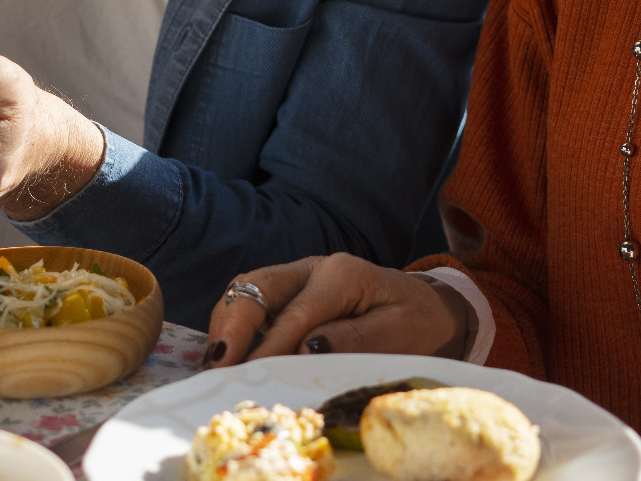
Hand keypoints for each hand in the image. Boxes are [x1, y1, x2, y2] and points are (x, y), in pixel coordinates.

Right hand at [202, 253, 469, 368]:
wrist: (424, 306)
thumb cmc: (415, 321)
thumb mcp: (399, 333)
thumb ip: (354, 339)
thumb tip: (305, 348)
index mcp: (341, 274)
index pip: (297, 311)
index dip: (270, 344)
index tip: (248, 373)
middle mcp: (312, 267)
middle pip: (258, 285)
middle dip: (232, 323)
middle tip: (218, 364)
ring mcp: (297, 276)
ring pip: (248, 288)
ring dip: (227, 323)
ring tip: (216, 362)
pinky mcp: (289, 291)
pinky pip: (253, 300)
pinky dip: (234, 324)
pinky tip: (227, 354)